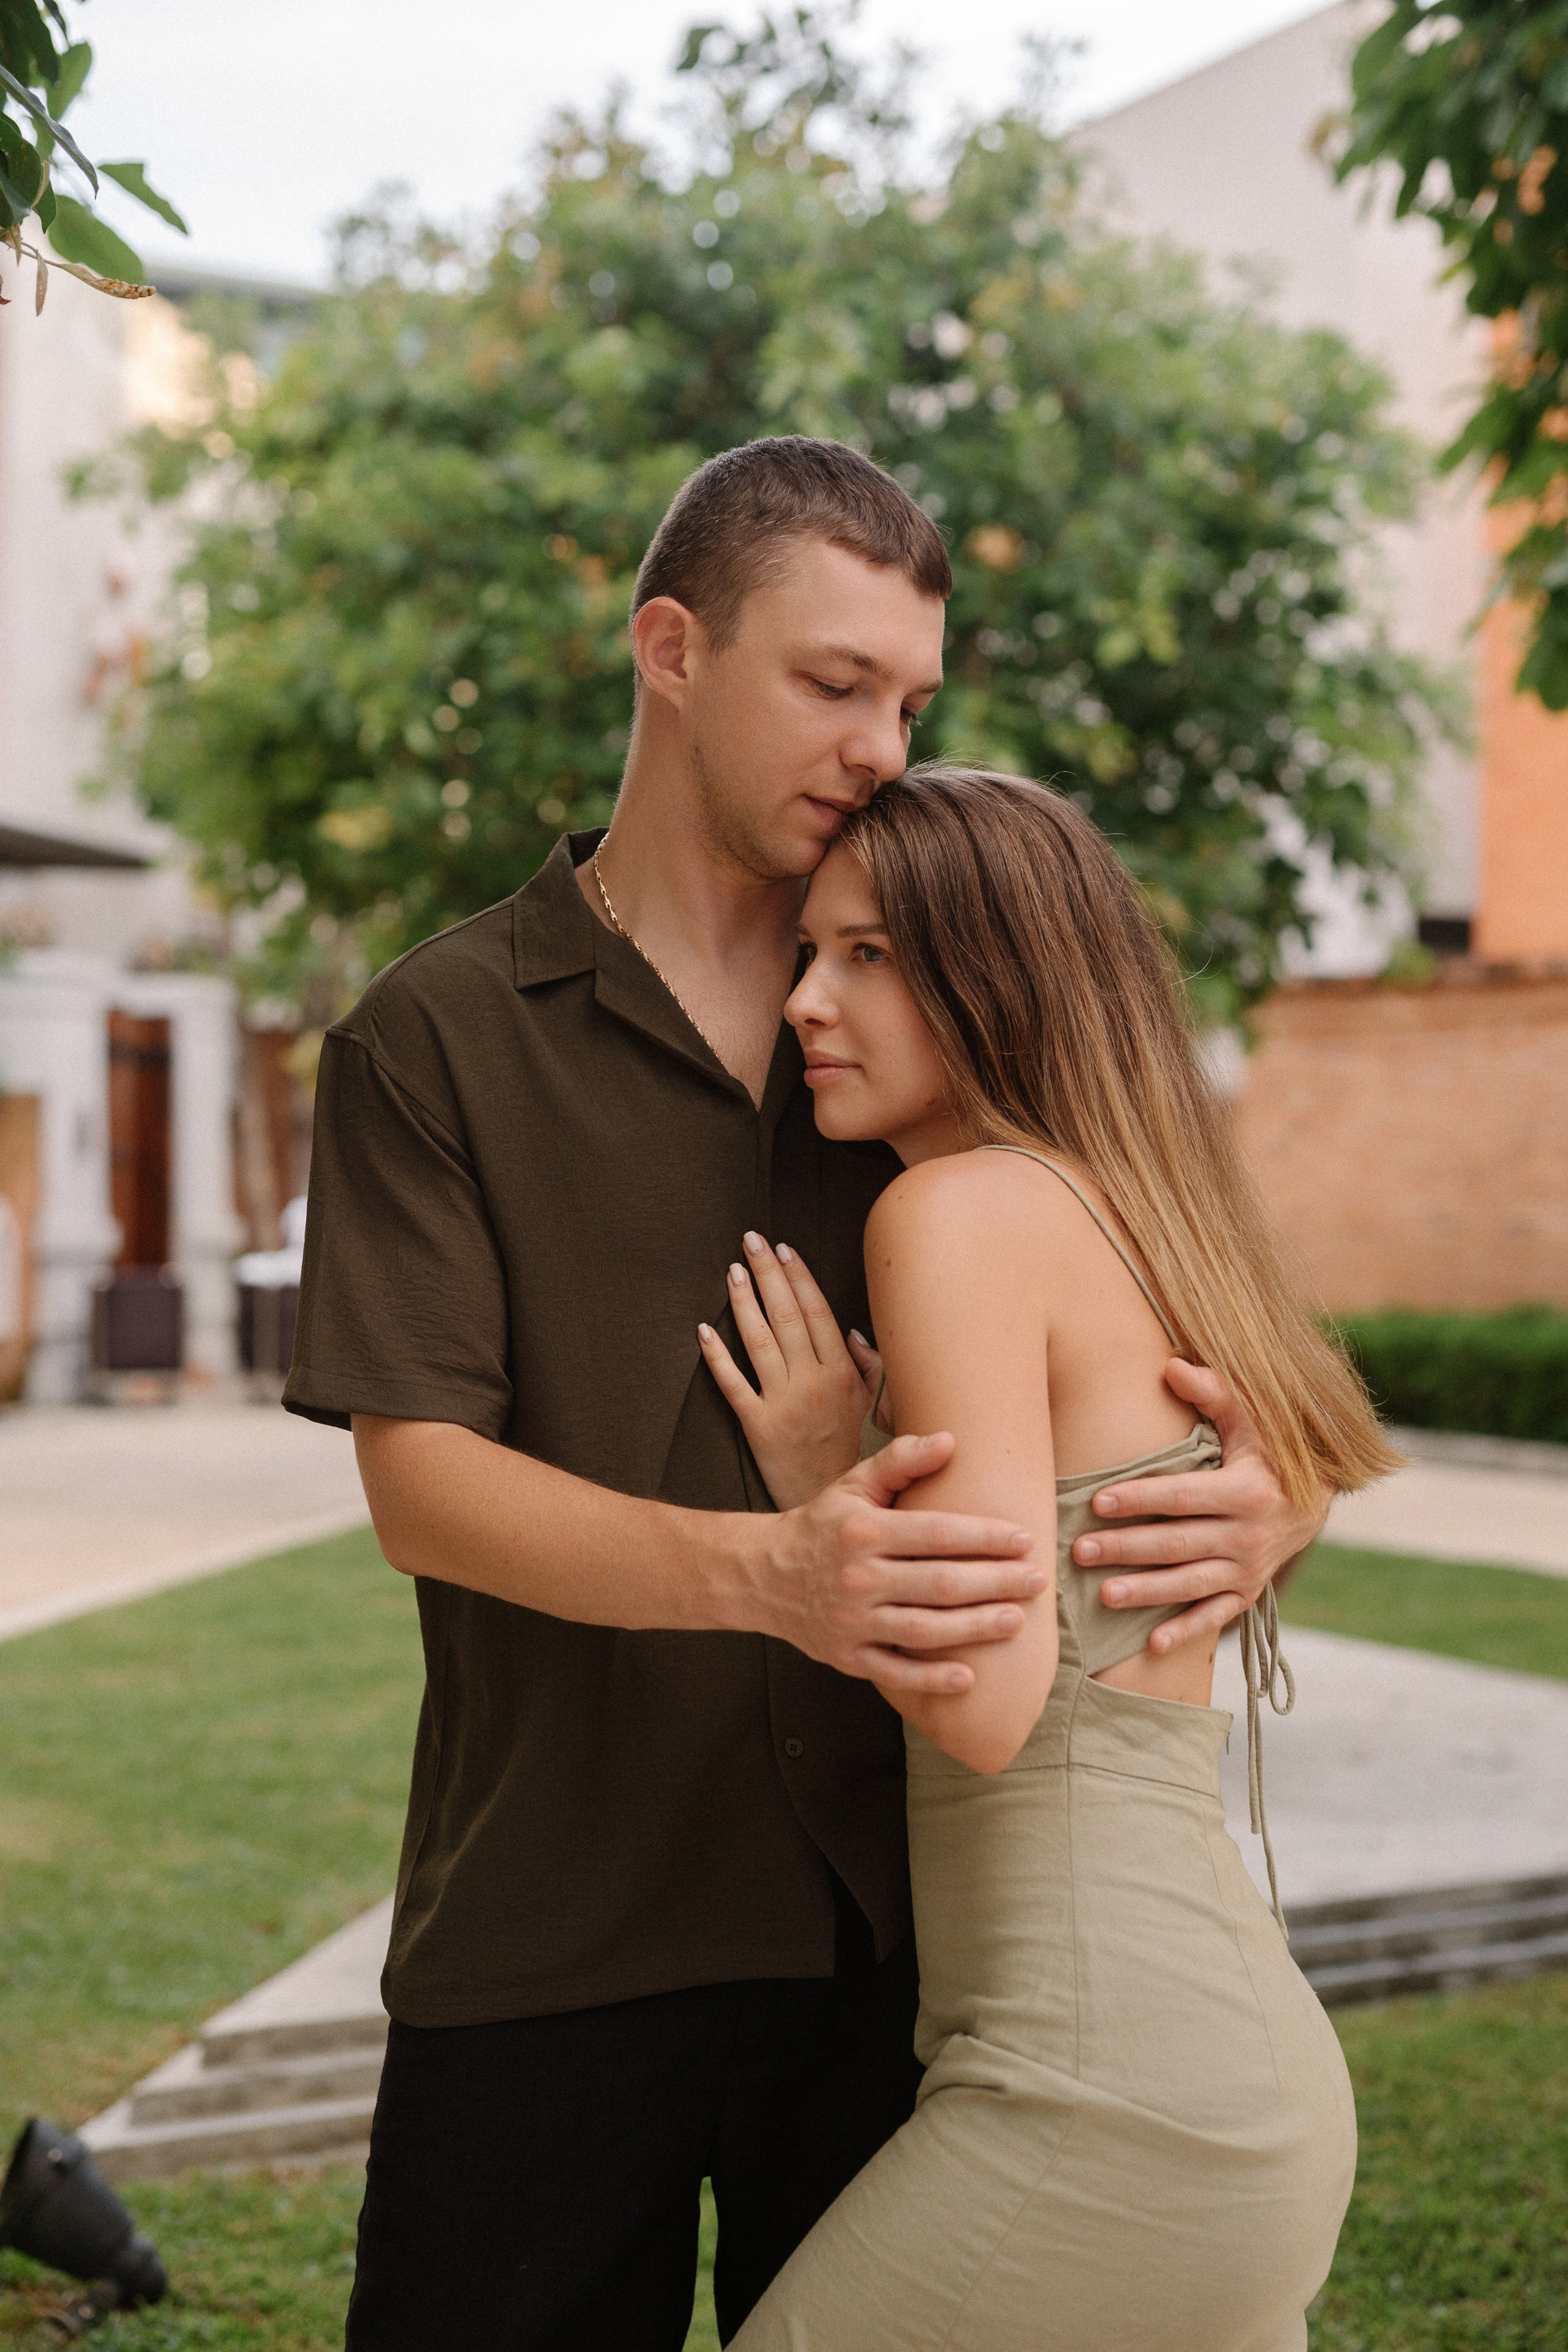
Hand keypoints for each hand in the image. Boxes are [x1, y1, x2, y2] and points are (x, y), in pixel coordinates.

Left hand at [698, 1231, 880, 1508]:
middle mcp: (814, 1383)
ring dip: (743, 1301)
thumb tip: (852, 1331)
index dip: (798, 1277)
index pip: (818, 1313)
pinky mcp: (758, 1427)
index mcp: (844, 1374)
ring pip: (759, 1341)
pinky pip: (733, 1385)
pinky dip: (717, 1356)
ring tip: (733, 1269)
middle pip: (786, 1316)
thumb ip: (870, 1367)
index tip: (784, 1249)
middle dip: (768, 1273)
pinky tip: (704, 1329)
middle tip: (750, 1239)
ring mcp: (784, 1404)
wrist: (838, 1510)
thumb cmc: (858, 1455)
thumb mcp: (878, 1408)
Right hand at [761, 1431, 1042, 1694]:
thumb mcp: (852, 1485)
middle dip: (995, 1582)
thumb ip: (900, 1462)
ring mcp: (852, 1620)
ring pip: (924, 1629)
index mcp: (865, 1530)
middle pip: (939, 1583)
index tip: (1024, 1539)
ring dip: (975, 1627)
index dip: (985, 1537)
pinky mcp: (847, 1656)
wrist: (761, 1575)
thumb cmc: (823, 1525)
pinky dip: (930, 1679)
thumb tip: (949, 1440)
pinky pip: (894, 1672)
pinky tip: (968, 1678)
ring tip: (1017, 1620)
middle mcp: (858, 1576)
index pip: (936, 1534)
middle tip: (1038, 1579)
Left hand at [1072, 1358, 1330, 1653]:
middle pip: (1177, 1544)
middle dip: (1127, 1548)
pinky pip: (1216, 1617)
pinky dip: (1186, 1632)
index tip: (1098, 1500)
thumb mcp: (1252, 1420)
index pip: (1181, 1496)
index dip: (1139, 1498)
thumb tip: (1171, 1365)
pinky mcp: (1248, 1594)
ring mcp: (1250, 1570)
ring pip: (1190, 1584)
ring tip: (1103, 1594)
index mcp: (1247, 1491)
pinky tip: (1152, 1644)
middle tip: (1080, 1549)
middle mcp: (1250, 1536)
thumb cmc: (1271, 1453)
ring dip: (1146, 1591)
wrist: (1314, 1501)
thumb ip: (1215, 1393)